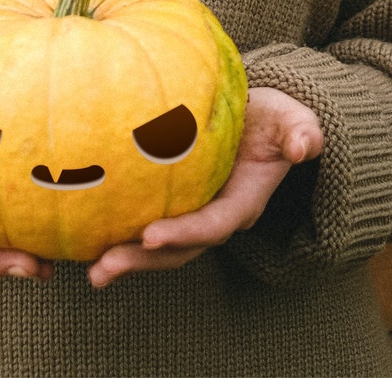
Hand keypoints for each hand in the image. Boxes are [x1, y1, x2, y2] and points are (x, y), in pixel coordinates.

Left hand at [87, 87, 323, 287]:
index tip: (149, 236)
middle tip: (103, 268)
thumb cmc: (273, 120)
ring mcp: (195, 218)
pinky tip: (85, 239)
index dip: (184, 234)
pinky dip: (119, 237)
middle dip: (143, 262)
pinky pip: (146, 229)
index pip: (213, 225)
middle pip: (180, 249)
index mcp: (243, 203)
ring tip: (91, 271)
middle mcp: (217, 219)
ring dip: (126, 261)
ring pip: (160, 248)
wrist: (259, 126)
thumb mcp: (293, 119)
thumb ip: (301, 131)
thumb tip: (306, 145)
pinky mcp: (175, 210)